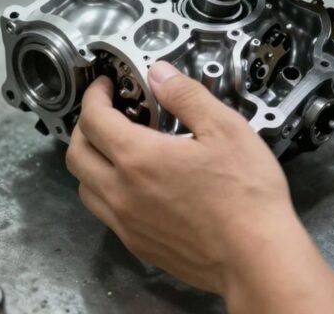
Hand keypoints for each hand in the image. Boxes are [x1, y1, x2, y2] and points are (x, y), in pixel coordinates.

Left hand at [66, 62, 333, 312]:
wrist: (257, 260)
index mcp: (138, 159)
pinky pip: (106, 214)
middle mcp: (122, 193)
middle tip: (106, 113)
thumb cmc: (246, 197)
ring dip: (91, 162)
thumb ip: (186, 96)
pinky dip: (107, 192)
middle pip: (76, 155)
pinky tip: (136, 185)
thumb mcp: (225, 129)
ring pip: (85, 188)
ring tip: (117, 149)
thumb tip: (160, 74)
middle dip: (85, 127)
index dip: (94, 96)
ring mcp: (127, 223)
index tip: (105, 87)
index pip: (93, 119)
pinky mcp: (138, 246)